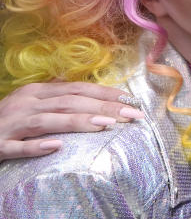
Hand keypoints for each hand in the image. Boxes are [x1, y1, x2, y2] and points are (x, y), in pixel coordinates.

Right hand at [0, 82, 143, 161]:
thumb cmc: (6, 119)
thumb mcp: (31, 103)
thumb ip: (57, 98)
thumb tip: (90, 94)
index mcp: (36, 92)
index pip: (77, 89)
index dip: (105, 93)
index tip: (131, 100)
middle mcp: (26, 104)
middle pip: (69, 102)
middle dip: (103, 107)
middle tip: (131, 114)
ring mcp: (11, 125)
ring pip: (48, 121)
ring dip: (77, 122)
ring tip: (106, 125)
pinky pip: (19, 147)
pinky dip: (37, 147)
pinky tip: (57, 147)